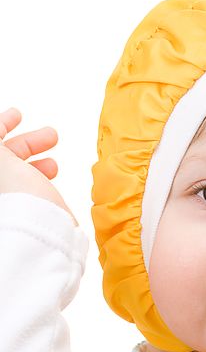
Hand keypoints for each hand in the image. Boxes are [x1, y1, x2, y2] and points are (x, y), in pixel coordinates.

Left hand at [0, 108, 77, 224]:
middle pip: (3, 157)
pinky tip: (53, 175)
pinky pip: (29, 186)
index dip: (2, 124)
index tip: (18, 114)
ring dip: (38, 160)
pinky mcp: (22, 211)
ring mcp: (6, 200)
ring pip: (18, 172)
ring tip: (54, 163)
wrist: (39, 238)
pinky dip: (41, 176)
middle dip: (26, 143)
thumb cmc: (15, 196)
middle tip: (51, 136)